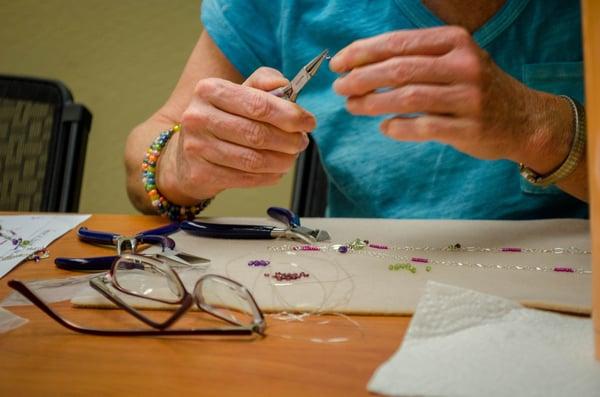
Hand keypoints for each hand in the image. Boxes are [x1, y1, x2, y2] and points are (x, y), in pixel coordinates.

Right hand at [157, 67, 315, 204]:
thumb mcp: (237, 93)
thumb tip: (285, 85)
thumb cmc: (220, 120)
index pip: (259, 104)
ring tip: (291, 157)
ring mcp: (197, 147)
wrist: (184, 155)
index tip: (309, 122)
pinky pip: (246, 178)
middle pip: (258, 134)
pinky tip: (276, 170)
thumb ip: (263, 83)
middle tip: (301, 142)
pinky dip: (268, 176)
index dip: (290, 115)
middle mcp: (198, 117)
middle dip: (288, 140)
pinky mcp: (201, 174)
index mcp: (209, 90)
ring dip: (282, 160)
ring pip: (253, 159)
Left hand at [330, 26, 572, 173]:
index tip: (338, 63)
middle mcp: (463, 65)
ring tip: (352, 106)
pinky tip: (384, 127)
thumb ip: (417, 59)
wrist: (525, 119)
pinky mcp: (469, 128)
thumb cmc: (478, 88)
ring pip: (407, 97)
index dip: (363, 53)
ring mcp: (468, 98)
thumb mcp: (455, 61)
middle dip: (361, 78)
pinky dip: (398, 127)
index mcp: (455, 42)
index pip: (399, 43)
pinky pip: (423, 127)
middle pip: (399, 69)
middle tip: (339, 87)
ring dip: (372, 103)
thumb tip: (362, 64)